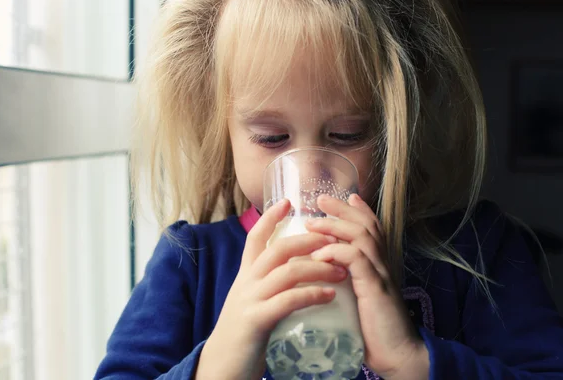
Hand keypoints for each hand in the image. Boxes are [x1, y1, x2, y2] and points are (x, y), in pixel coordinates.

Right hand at [195, 200, 348, 379]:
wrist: (222, 366)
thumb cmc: (245, 332)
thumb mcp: (252, 300)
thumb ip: (268, 284)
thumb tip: (293, 269)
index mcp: (245, 275)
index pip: (255, 238)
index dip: (270, 218)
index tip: (289, 202)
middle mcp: (246, 282)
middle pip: (278, 249)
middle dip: (309, 241)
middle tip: (334, 240)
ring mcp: (249, 300)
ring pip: (287, 272)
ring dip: (319, 268)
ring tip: (342, 271)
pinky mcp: (256, 321)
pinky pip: (287, 301)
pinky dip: (312, 294)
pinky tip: (330, 295)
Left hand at [305, 194, 429, 379]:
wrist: (397, 354)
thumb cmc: (374, 329)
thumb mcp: (358, 298)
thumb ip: (348, 281)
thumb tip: (324, 271)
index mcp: (378, 265)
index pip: (371, 228)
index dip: (358, 210)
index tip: (343, 195)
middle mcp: (382, 264)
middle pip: (366, 224)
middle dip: (342, 209)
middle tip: (320, 198)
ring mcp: (381, 274)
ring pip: (361, 236)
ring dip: (335, 226)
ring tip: (312, 223)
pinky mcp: (375, 288)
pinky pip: (357, 259)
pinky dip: (336, 252)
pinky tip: (320, 253)